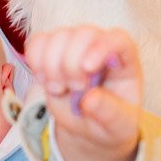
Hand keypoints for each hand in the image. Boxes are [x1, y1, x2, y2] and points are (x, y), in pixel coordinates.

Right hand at [24, 25, 142, 160]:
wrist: (89, 126)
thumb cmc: (111, 122)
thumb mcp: (119, 126)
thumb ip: (110, 113)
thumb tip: (90, 99)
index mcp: (124, 61)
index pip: (117, 40)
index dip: (101, 47)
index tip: (88, 68)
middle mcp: (100, 47)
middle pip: (83, 34)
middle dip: (72, 63)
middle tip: (75, 88)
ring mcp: (75, 46)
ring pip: (58, 37)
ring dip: (51, 65)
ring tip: (59, 89)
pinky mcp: (52, 51)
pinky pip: (38, 42)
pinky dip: (35, 60)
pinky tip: (44, 80)